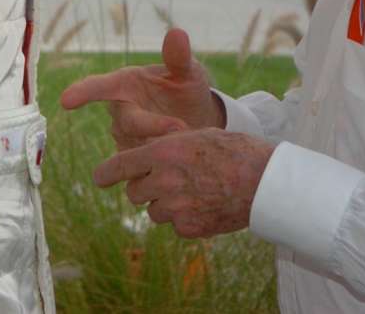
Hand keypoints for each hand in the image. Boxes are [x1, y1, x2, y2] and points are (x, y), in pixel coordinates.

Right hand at [59, 28, 222, 149]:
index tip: (65, 100)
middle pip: (127, 121)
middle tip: (180, 127)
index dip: (82, 93)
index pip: (99, 86)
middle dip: (151, 125)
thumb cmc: (186, 89)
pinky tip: (177, 164)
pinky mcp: (133, 162)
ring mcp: (125, 138)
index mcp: (125, 84)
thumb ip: (179, 57)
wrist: (196, 122)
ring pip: (135, 147)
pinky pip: (141, 166)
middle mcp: (120, 111)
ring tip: (186, 142)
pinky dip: (159, 164)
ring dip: (160, 146)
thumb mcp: (187, 71)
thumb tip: (177, 33)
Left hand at [92, 128, 275, 238]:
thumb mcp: (196, 136)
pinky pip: (175, 226)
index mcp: (162, 152)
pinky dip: (184, 219)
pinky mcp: (189, 228)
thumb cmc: (234, 151)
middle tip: (166, 181)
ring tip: (192, 192)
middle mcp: (164, 181)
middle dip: (144, 188)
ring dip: (165, 204)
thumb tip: (146, 157)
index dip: (105, 174)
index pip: (119, 167)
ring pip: (153, 212)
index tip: (99, 179)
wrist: (265, 180)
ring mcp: (176, 208)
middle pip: (134, 193)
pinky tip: (205, 205)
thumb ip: (167, 148)